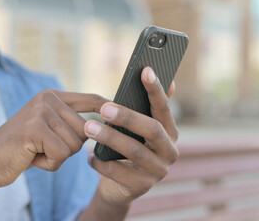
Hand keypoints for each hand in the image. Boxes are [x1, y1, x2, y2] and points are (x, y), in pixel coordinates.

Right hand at [0, 89, 107, 188]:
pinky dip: (49, 164)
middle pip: (86, 129)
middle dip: (69, 148)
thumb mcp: (49, 131)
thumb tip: (102, 126)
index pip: (91, 99)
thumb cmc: (23, 149)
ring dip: (57, 157)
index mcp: (52, 96)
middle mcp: (47, 98)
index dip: (110, 108)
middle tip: (44, 149)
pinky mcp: (34, 127)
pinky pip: (61, 154)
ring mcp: (40, 111)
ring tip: (36, 152)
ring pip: (75, 144)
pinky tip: (31, 159)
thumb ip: (71, 124)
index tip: (127, 112)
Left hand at [84, 67, 178, 205]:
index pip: (164, 109)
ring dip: (109, 137)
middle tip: (104, 107)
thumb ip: (148, 109)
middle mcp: (170, 152)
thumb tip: (170, 81)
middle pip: (152, 130)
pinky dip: (101, 163)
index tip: (145, 71)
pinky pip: (118, 173)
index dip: (156, 90)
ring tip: (87, 127)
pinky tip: (88, 156)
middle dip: (127, 117)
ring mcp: (158, 172)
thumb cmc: (128, 149)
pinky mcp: (142, 188)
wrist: (120, 188)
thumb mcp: (137, 130)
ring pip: (133, 151)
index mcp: (170, 133)